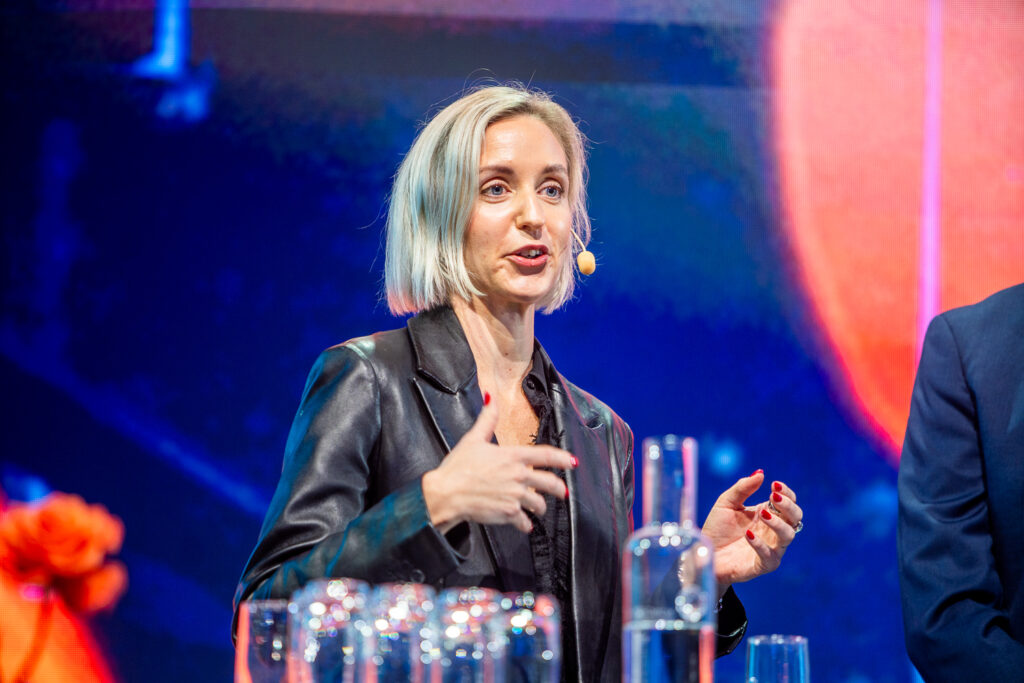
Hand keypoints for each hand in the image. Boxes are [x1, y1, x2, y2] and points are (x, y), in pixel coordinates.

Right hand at [421, 395, 575, 533]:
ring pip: (538, 504)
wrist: (447, 493)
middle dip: (559, 489)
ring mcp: (515, 496)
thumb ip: (487, 418)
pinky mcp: (508, 513)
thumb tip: (490, 397)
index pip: (546, 455)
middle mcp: (518, 476)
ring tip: (538, 510)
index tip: (572, 462)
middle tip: (563, 492)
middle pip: (549, 482)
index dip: (563, 458)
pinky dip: (525, 524)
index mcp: (513, 456)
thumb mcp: (473, 438)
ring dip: (540, 508)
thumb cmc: (457, 468)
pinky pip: (524, 522)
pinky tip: (524, 524)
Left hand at [701, 471, 802, 591]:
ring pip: (788, 536)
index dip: (786, 493)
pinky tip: (749, 535)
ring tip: (763, 514)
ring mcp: (771, 548)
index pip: (788, 502)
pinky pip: (770, 556)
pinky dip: (761, 544)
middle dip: (788, 506)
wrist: (705, 552)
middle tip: (773, 497)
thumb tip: (761, 473)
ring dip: (778, 523)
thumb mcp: (726, 503)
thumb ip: (743, 488)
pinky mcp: (763, 565)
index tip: (774, 485)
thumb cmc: (717, 528)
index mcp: (768, 513)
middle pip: (795, 517)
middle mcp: (773, 530)